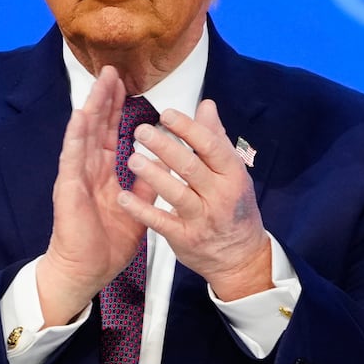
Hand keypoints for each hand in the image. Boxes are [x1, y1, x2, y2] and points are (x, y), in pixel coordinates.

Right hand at [37, 66, 153, 325]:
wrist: (87, 270)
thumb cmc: (106, 242)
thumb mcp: (136, 208)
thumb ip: (144, 185)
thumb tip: (159, 165)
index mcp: (103, 171)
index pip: (110, 132)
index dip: (117, 108)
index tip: (126, 84)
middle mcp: (88, 168)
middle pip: (96, 125)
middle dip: (104, 97)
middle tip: (112, 70)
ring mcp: (76, 175)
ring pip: (83, 134)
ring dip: (91, 107)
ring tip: (99, 83)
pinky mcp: (68, 188)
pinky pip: (71, 157)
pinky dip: (75, 135)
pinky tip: (80, 116)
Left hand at [117, 99, 272, 300]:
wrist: (240, 257)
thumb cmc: (234, 207)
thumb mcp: (232, 172)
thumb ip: (215, 139)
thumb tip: (206, 105)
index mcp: (232, 174)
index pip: (210, 146)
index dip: (187, 128)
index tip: (165, 114)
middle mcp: (219, 195)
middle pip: (191, 167)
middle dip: (165, 147)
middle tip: (141, 131)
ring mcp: (202, 219)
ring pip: (176, 194)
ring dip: (153, 175)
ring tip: (132, 159)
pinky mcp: (185, 238)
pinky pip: (161, 222)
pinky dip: (142, 210)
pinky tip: (124, 197)